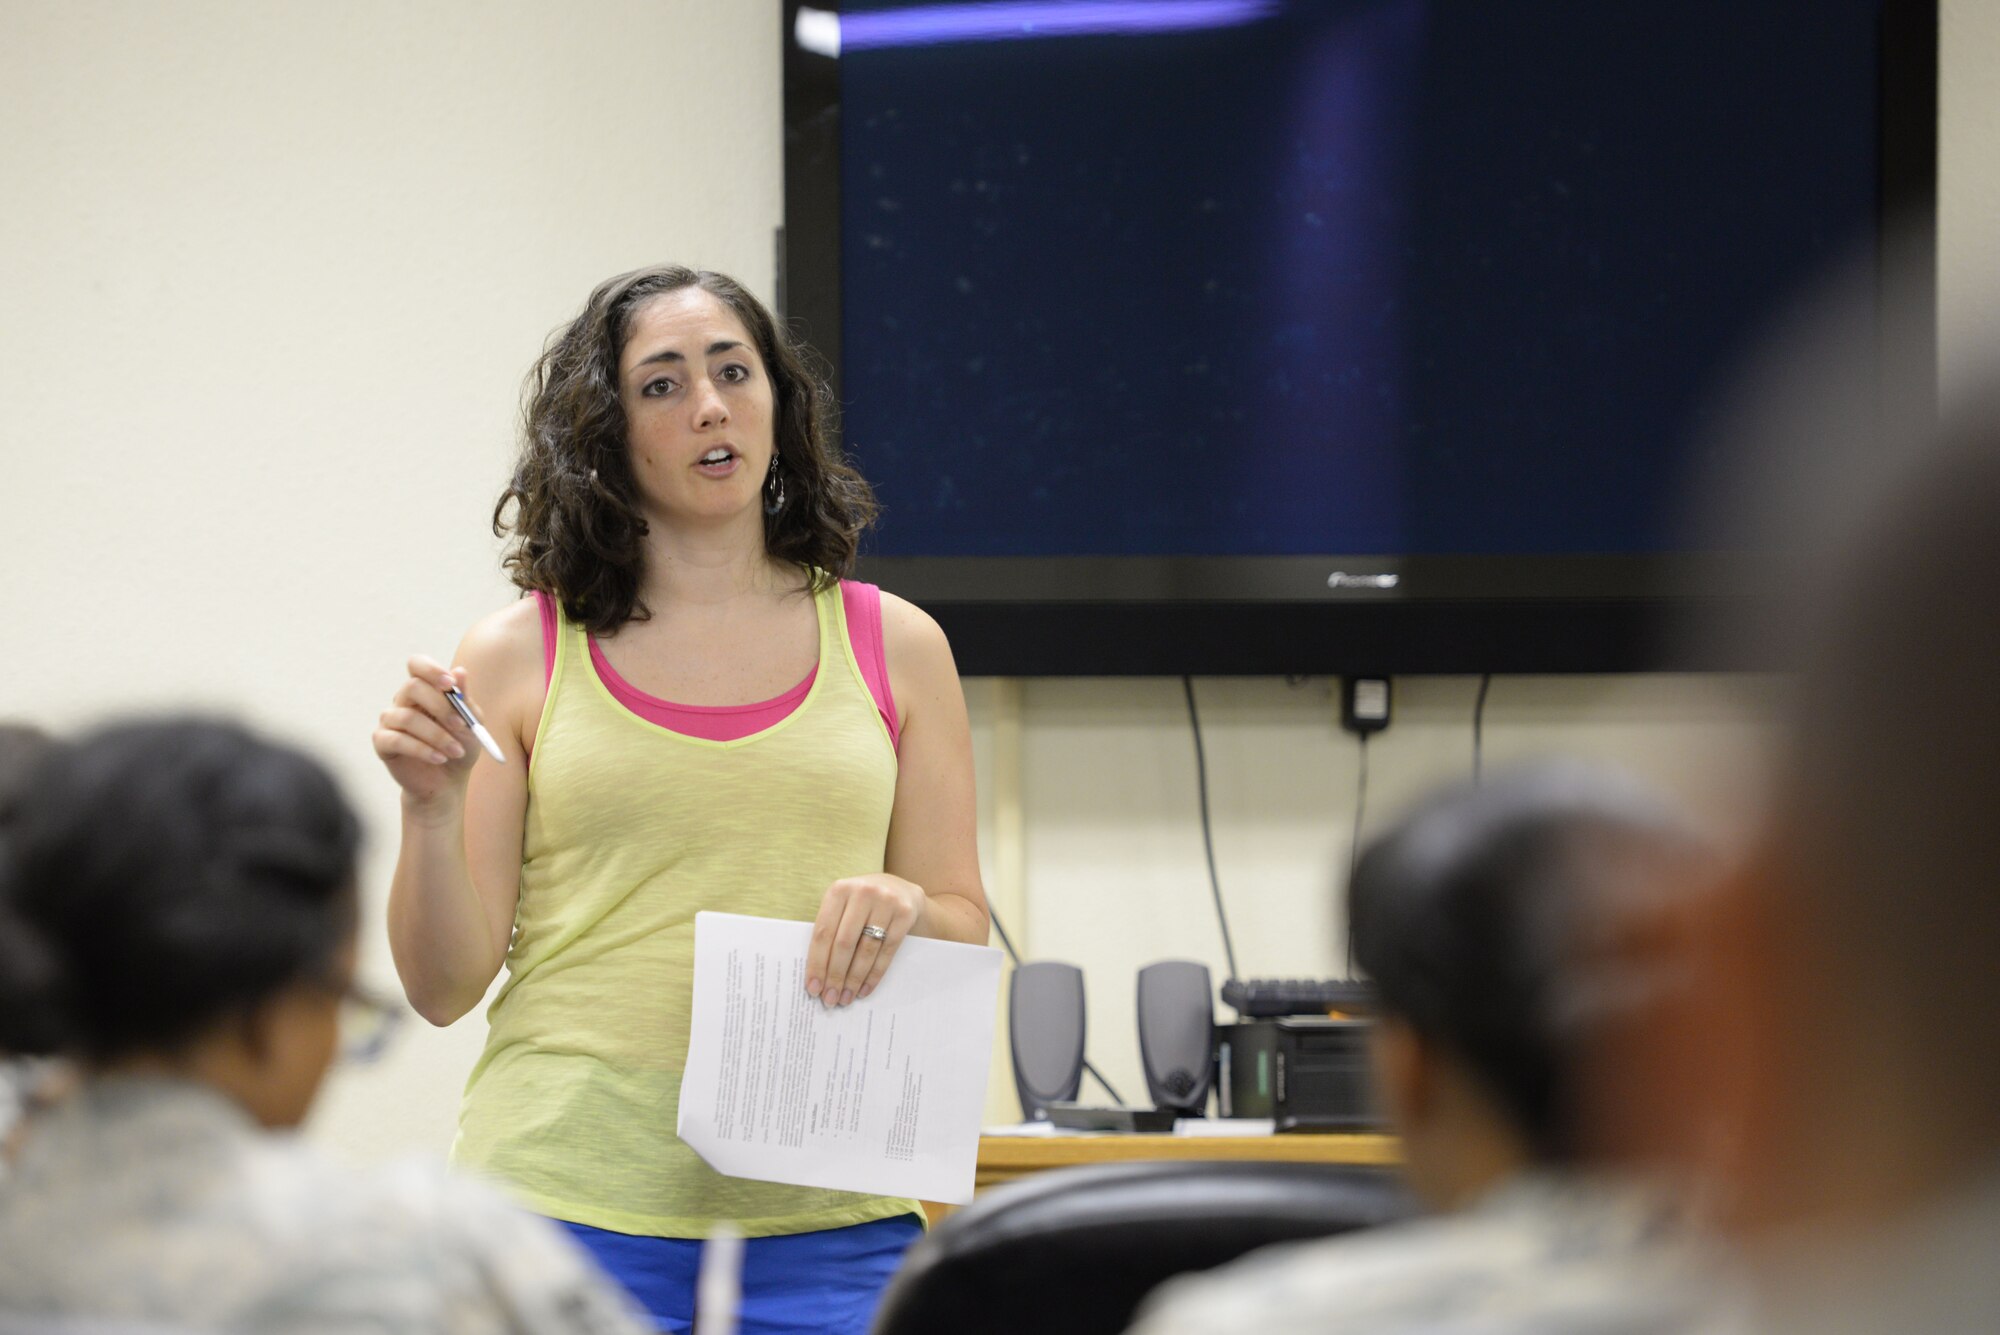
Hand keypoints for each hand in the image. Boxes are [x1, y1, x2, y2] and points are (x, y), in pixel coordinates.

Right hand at [372, 655, 481, 809]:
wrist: (448, 782)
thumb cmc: (460, 747)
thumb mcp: (471, 723)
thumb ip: (464, 699)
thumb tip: (460, 671)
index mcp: (425, 690)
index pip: (417, 664)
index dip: (431, 670)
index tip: (449, 684)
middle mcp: (403, 701)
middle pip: (412, 687)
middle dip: (440, 706)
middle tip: (460, 724)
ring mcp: (390, 720)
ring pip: (407, 717)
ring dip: (437, 736)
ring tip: (456, 752)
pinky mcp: (382, 742)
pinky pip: (396, 740)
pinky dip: (422, 749)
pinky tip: (439, 758)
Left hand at [807, 873, 925, 1006]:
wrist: (902, 890)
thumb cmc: (863, 904)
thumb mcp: (844, 905)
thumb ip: (831, 929)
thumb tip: (817, 975)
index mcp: (839, 890)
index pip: (823, 932)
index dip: (817, 963)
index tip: (813, 988)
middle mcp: (862, 892)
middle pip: (844, 943)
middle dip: (835, 975)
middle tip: (830, 999)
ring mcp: (886, 902)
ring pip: (866, 949)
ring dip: (854, 979)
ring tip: (846, 998)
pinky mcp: (905, 914)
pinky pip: (887, 951)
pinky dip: (874, 974)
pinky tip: (865, 989)